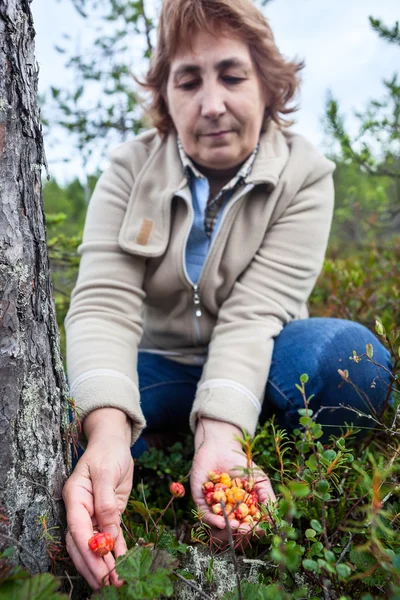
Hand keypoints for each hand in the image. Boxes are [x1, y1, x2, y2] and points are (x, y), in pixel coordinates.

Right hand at [62, 408, 133, 589]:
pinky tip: (123, 564)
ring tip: (116, 582)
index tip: (100, 566)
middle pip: (82, 543)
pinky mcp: (107, 514)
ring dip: (104, 564)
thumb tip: (107, 531)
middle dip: (94, 565)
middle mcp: (80, 509)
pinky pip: (109, 537)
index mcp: (75, 497)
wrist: (113, 442)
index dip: (88, 550)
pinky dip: (116, 551)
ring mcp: (92, 513)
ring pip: (94, 545)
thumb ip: (105, 502)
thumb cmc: (107, 451)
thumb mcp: (107, 471)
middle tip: (108, 583)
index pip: (77, 529)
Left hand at [191, 418, 275, 546]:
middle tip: (245, 530)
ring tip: (234, 526)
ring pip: (219, 527)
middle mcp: (228, 512)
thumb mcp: (259, 480)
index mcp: (243, 510)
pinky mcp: (200, 501)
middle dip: (240, 532)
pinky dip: (213, 521)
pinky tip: (222, 522)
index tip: (258, 529)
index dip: (254, 529)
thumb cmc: (241, 464)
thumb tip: (274, 520)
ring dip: (227, 530)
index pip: (249, 525)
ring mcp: (214, 508)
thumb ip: (267, 498)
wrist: (221, 447)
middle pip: (234, 530)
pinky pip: (205, 515)